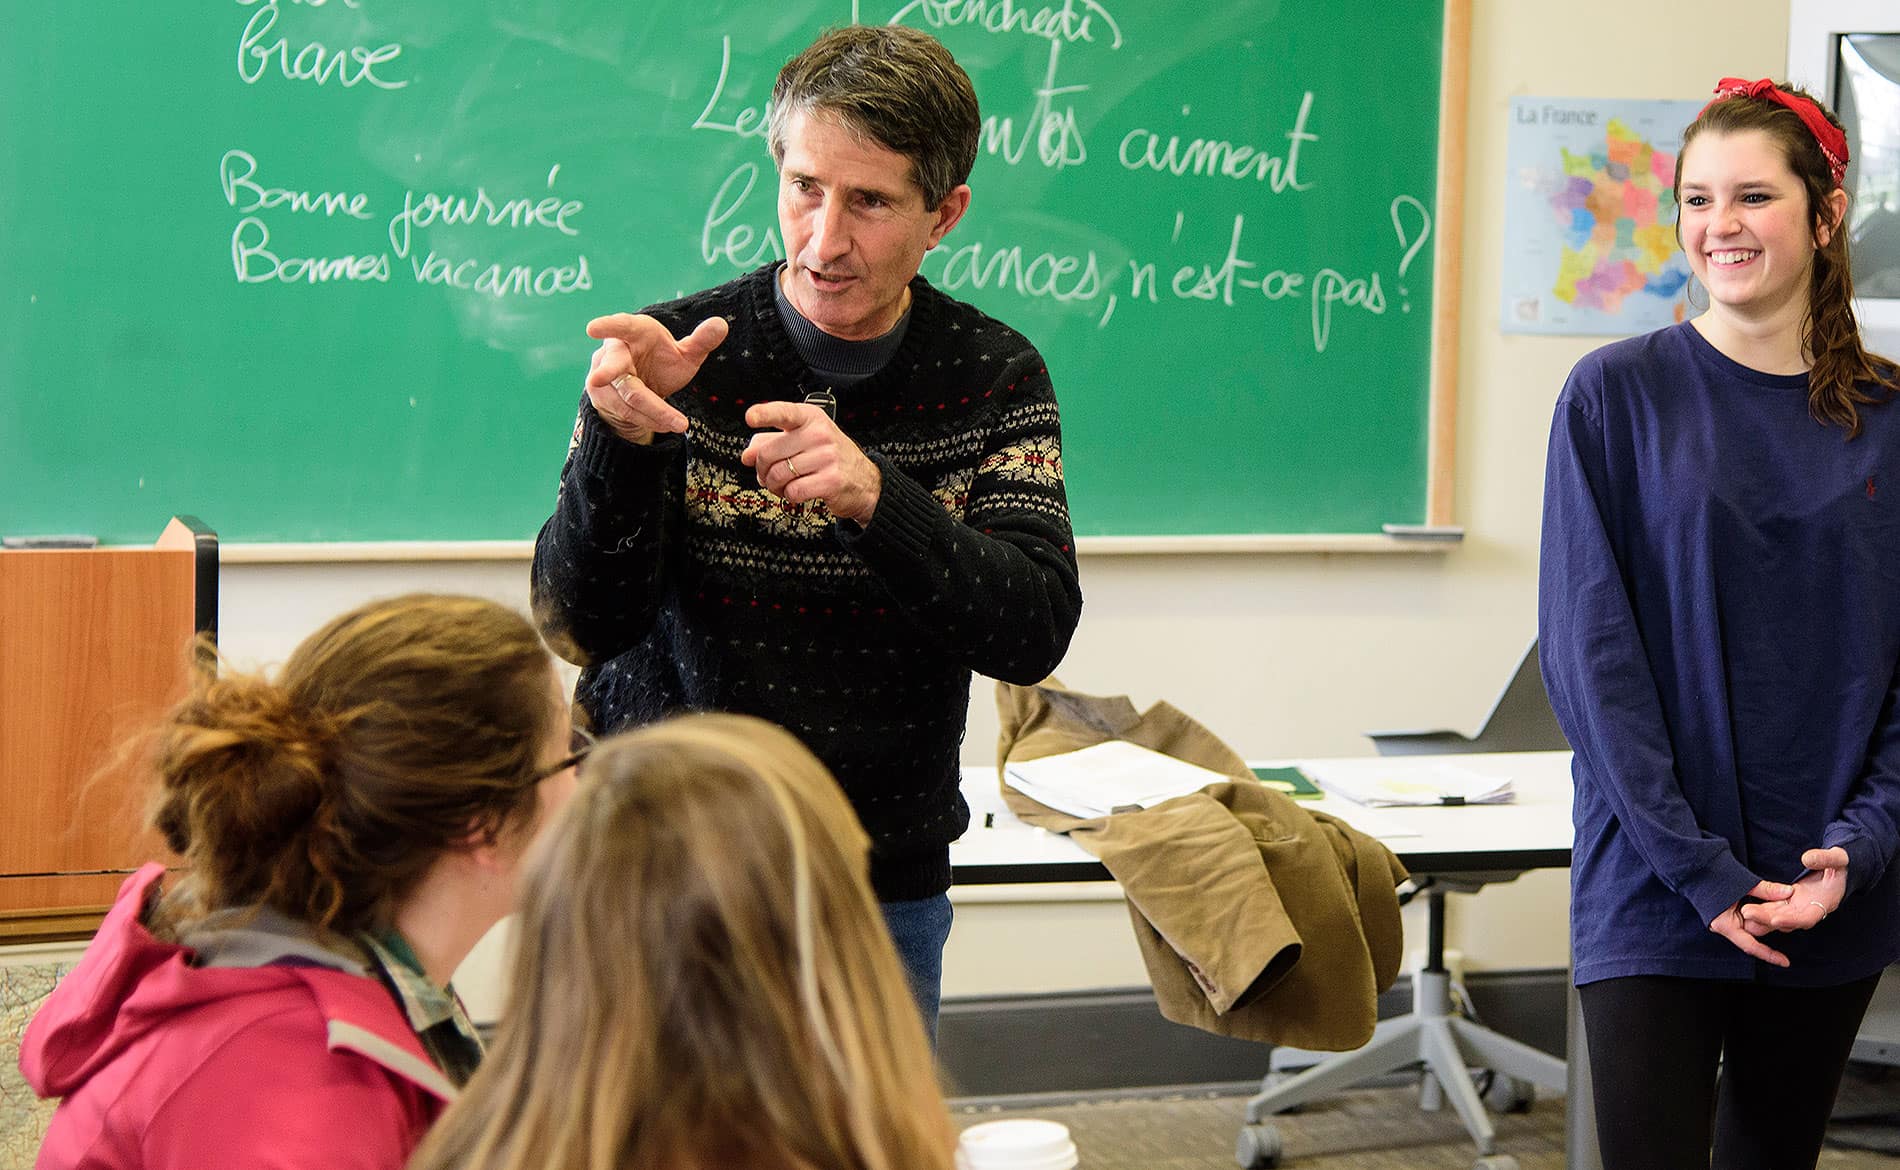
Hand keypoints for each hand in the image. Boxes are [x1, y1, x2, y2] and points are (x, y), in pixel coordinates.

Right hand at [581, 313, 728, 443]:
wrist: (644, 388)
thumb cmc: (662, 362)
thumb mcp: (684, 354)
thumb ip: (701, 341)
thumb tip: (721, 324)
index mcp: (634, 332)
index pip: (620, 326)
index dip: (607, 326)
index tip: (592, 328)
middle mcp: (613, 351)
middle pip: (614, 366)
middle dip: (607, 373)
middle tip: (597, 379)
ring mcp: (602, 375)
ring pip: (627, 396)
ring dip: (653, 412)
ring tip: (680, 424)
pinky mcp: (602, 397)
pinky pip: (626, 411)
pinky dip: (649, 420)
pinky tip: (667, 424)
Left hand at [739, 402, 881, 523]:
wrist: (865, 480)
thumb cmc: (830, 457)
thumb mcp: (803, 441)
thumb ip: (771, 442)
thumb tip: (747, 455)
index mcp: (811, 418)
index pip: (784, 412)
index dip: (764, 414)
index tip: (750, 418)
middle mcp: (820, 434)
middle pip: (769, 453)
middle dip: (762, 470)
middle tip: (767, 475)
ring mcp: (828, 457)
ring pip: (779, 475)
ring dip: (774, 486)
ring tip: (782, 485)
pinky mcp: (831, 481)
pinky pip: (793, 491)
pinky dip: (789, 496)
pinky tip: (797, 492)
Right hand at [1709, 878, 1794, 966]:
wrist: (1694, 866)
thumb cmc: (1713, 875)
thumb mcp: (1742, 884)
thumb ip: (1766, 890)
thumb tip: (1789, 892)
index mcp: (1724, 924)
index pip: (1750, 945)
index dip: (1769, 954)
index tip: (1786, 962)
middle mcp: (1724, 926)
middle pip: (1752, 936)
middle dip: (1770, 932)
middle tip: (1790, 927)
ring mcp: (1724, 920)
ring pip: (1750, 927)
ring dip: (1765, 923)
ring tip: (1782, 918)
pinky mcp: (1726, 913)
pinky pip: (1745, 920)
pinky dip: (1758, 917)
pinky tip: (1769, 912)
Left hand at [1740, 847, 1847, 934]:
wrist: (1841, 869)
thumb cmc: (1842, 864)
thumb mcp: (1839, 859)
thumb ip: (1826, 858)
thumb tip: (1807, 858)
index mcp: (1825, 903)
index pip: (1807, 918)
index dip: (1792, 920)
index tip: (1776, 919)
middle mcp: (1809, 909)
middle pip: (1787, 920)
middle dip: (1767, 919)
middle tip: (1747, 913)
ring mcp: (1797, 906)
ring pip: (1777, 915)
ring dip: (1760, 916)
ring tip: (1743, 912)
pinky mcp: (1788, 901)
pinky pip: (1773, 907)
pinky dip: (1761, 909)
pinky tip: (1745, 908)